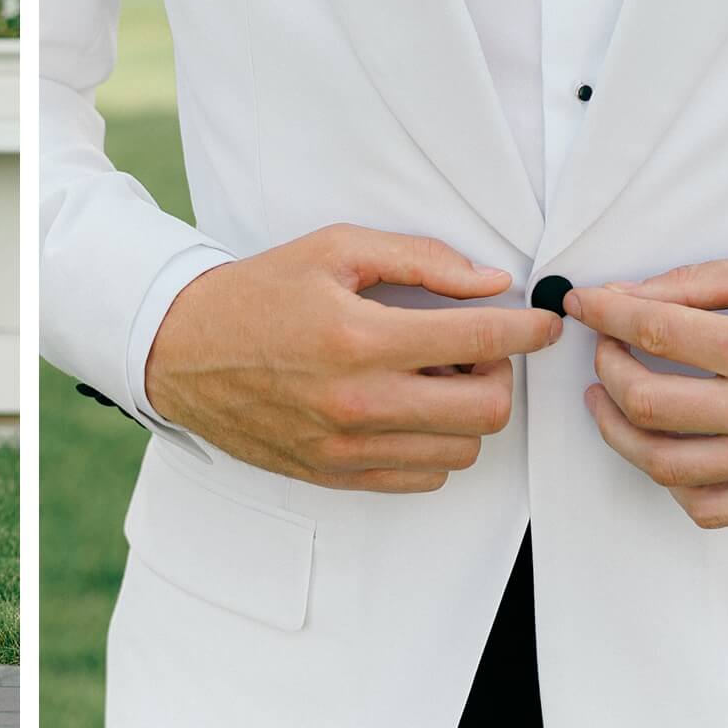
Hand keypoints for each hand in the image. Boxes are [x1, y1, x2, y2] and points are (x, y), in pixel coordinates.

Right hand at [145, 225, 563, 491]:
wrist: (183, 350)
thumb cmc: (259, 292)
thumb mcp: (334, 249)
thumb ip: (419, 260)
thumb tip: (490, 283)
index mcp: (358, 337)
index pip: (478, 339)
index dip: (527, 329)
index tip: (544, 322)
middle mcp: (357, 401)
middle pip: (486, 409)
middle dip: (498, 374)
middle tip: (474, 348)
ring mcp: (347, 446)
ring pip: (462, 450)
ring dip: (466, 412)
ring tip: (434, 378)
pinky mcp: (337, 474)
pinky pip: (424, 477)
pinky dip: (434, 445)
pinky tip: (409, 409)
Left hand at [564, 248, 727, 528]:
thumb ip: (690, 286)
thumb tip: (620, 297)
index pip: (656, 333)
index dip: (604, 314)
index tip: (581, 303)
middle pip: (648, 404)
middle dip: (605, 368)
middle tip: (602, 346)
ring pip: (667, 465)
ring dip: (618, 430)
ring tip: (608, 399)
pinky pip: (712, 508)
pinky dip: (671, 483)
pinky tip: (661, 446)